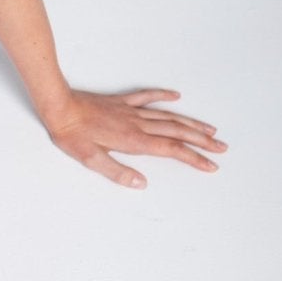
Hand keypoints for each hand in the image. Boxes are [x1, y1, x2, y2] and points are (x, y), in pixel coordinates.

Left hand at [44, 87, 227, 188]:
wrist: (59, 107)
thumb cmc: (72, 135)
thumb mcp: (91, 160)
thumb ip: (117, 172)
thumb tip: (141, 183)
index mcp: (134, 141)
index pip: (172, 150)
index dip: (194, 158)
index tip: (211, 165)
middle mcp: (138, 124)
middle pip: (177, 132)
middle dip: (202, 141)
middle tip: (222, 148)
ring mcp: (131, 111)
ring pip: (168, 116)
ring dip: (191, 123)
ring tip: (210, 129)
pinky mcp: (121, 102)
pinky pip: (147, 97)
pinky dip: (163, 96)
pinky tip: (176, 96)